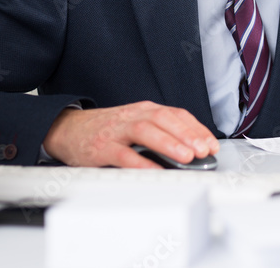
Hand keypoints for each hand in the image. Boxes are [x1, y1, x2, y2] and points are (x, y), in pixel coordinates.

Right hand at [42, 101, 219, 167]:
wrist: (68, 130)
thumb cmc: (109, 129)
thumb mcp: (136, 123)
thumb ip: (160, 133)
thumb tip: (192, 150)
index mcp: (145, 109)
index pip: (176, 114)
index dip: (196, 129)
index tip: (211, 144)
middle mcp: (132, 116)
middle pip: (164, 119)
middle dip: (187, 134)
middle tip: (203, 150)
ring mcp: (116, 131)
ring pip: (145, 131)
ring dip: (169, 144)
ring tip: (186, 157)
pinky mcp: (102, 148)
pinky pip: (123, 154)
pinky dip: (140, 162)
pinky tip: (154, 170)